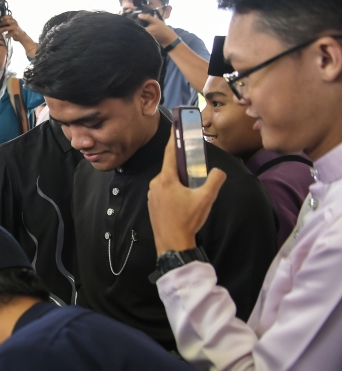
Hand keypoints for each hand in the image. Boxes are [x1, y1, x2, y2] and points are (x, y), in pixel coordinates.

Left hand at [0, 13, 37, 58]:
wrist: (21, 36)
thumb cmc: (14, 30)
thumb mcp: (11, 25)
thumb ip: (6, 23)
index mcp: (13, 20)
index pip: (9, 16)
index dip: (4, 17)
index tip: (0, 19)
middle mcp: (14, 23)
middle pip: (6, 21)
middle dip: (0, 24)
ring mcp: (15, 27)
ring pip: (6, 28)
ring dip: (0, 30)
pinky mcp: (16, 33)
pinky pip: (9, 34)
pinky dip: (7, 35)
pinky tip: (5, 36)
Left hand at [136, 12, 177, 46]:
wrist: (167, 37)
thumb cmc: (161, 28)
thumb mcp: (155, 21)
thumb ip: (147, 18)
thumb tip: (139, 15)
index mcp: (144, 30)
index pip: (136, 26)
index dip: (134, 22)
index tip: (132, 19)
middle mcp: (142, 34)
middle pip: (137, 29)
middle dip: (136, 24)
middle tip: (135, 20)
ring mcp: (144, 36)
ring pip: (139, 30)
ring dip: (139, 26)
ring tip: (139, 22)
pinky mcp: (145, 37)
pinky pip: (141, 32)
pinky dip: (142, 29)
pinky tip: (143, 26)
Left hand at [148, 128, 226, 254]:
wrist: (172, 244)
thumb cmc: (187, 220)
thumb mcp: (206, 198)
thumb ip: (215, 180)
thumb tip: (218, 171)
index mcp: (166, 179)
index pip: (171, 153)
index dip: (175, 138)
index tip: (176, 126)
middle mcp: (156, 184)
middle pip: (171, 168)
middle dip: (183, 166)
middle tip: (195, 168)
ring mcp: (152, 194)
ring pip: (168, 181)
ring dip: (179, 181)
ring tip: (192, 191)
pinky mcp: (152, 204)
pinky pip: (164, 191)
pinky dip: (174, 191)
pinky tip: (183, 201)